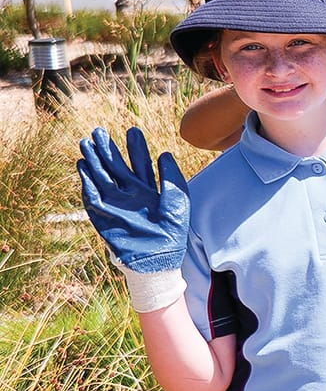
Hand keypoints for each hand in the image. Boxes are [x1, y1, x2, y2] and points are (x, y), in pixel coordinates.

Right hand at [76, 126, 189, 272]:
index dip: (136, 148)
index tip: (132, 131)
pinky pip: (91, 194)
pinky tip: (82, 165)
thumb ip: (172, 179)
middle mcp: (130, 194)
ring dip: (93, 160)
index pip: (140, 164)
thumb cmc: (171, 234)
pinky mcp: (102, 214)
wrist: (156, 259)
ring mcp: (115, 203)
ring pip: (101, 176)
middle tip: (99, 131)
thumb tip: (165, 154)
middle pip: (116, 166)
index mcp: (149, 191)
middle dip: (108, 149)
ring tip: (86, 142)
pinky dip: (86, 180)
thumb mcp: (178, 203)